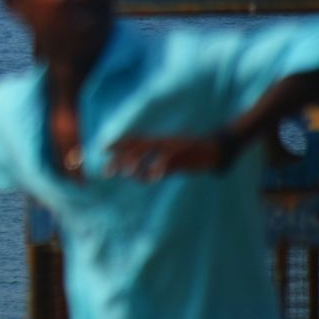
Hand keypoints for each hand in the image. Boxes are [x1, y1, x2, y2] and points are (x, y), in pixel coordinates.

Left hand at [107, 131, 239, 180]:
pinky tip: (152, 178)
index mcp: (158, 141)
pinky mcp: (183, 154)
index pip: (133, 140)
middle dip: (120, 159)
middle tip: (107, 173)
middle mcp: (161, 142)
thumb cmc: (193, 155)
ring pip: (148, 151)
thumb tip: (144, 176)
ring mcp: (171, 147)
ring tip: (127, 174)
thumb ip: (158, 166)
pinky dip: (159, 168)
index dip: (118, 144)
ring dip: (137, 162)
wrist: (217, 149)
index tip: (102, 151)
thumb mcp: (173, 159)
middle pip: (135, 148)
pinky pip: (168, 160)